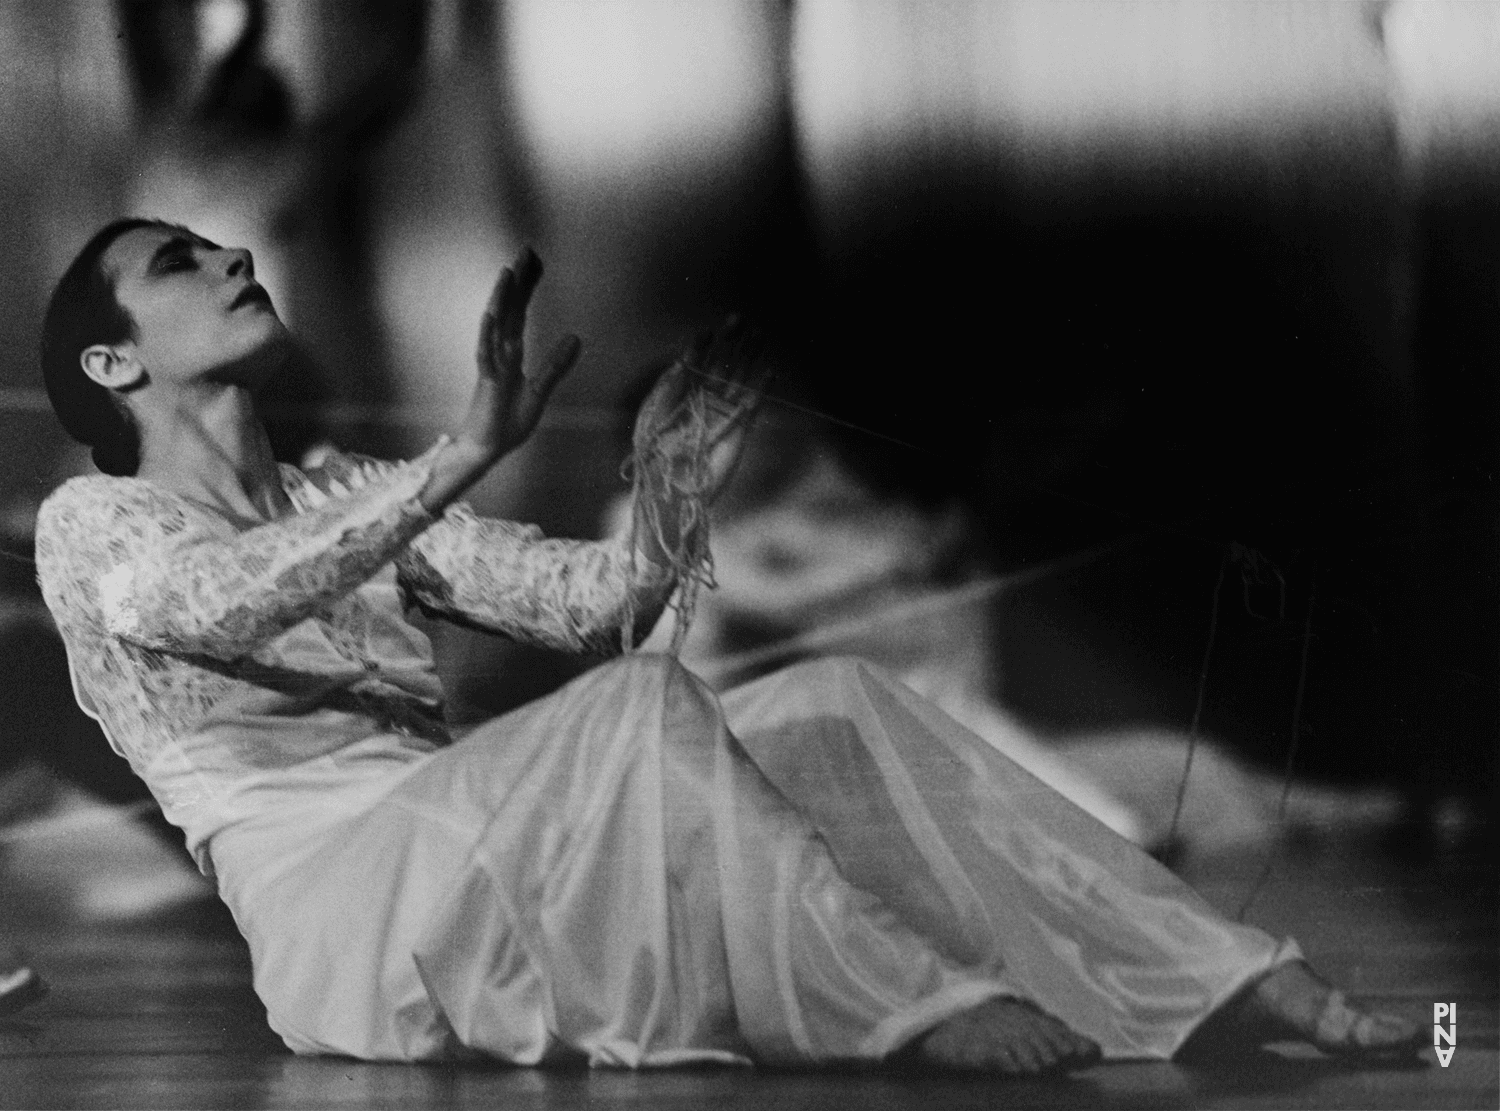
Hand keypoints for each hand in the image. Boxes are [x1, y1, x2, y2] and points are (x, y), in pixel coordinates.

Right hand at [459, 247, 580, 462]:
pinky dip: (488, 334)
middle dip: (518, 281)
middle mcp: (500, 352)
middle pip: (510, 309)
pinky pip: (486, 354)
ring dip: (503, 299)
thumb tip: (576, 337)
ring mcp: (492, 365)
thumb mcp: (540, 390)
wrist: (489, 448)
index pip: (521, 311)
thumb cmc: (508, 421)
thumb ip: (556, 364)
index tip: (536, 260)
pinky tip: (492, 314)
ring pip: (497, 325)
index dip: (528, 286)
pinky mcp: (487, 382)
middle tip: (526, 250)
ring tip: (509, 272)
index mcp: (511, 352)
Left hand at [631, 317, 770, 504]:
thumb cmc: (654, 455)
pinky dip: (761, 388)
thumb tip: (684, 358)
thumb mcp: (655, 413)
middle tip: (741, 318)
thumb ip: (670, 385)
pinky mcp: (738, 431)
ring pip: (740, 379)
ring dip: (750, 357)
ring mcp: (723, 415)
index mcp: (681, 396)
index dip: (703, 345)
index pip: (696, 362)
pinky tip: (769, 370)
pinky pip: (753, 405)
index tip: (708, 330)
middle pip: (722, 364)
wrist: (670, 490)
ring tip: (761, 334)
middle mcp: (704, 402)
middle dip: (732, 341)